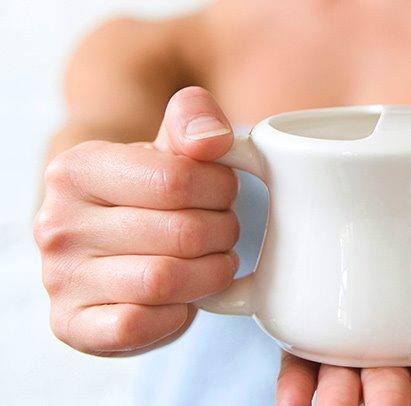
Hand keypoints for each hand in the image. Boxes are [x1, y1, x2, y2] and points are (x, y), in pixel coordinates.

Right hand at [34, 87, 239, 355]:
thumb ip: (193, 121)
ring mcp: (60, 278)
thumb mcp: (168, 145)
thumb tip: (213, 139)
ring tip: (216, 261)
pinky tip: (184, 298)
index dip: (221, 189)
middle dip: (223, 232)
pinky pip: (139, 326)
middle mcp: (57, 224)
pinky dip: (177, 315)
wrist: (108, 239)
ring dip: (211, 275)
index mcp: (77, 169)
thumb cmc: (147, 190)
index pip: (176, 180)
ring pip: (164, 281)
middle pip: (180, 233)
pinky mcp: (71, 324)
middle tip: (226, 230)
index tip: (225, 192)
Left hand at [276, 308, 410, 404]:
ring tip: (331, 405)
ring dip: (337, 396)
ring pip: (345, 379)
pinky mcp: (316, 339)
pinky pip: (300, 366)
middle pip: (392, 383)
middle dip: (389, 396)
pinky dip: (294, 385)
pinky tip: (289, 401)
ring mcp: (356, 350)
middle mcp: (398, 359)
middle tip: (387, 401)